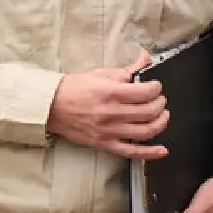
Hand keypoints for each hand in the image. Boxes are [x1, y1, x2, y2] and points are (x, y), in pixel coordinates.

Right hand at [48, 56, 168, 159]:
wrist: (51, 107)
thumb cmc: (73, 89)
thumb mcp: (100, 73)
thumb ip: (127, 69)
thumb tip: (145, 58)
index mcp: (110, 92)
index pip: (146, 92)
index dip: (156, 88)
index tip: (156, 86)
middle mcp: (111, 113)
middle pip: (149, 111)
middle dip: (160, 104)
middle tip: (159, 100)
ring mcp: (109, 131)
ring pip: (145, 131)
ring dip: (160, 123)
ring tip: (162, 116)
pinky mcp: (105, 144)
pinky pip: (131, 152)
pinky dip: (149, 153)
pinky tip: (161, 151)